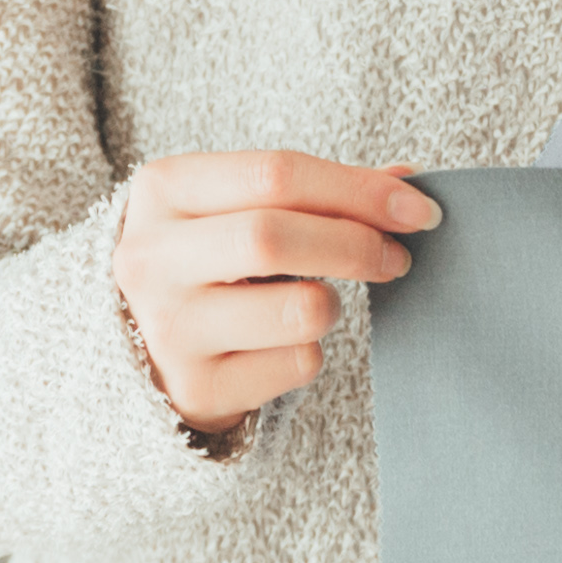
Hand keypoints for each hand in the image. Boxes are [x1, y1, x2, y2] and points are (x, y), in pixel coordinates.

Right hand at [115, 150, 442, 440]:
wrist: (143, 345)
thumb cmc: (212, 260)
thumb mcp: (240, 208)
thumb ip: (320, 190)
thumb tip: (409, 181)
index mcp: (163, 191)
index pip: (274, 174)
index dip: (358, 188)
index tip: (418, 209)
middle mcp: (151, 258)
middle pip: (272, 236)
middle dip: (355, 244)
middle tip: (396, 257)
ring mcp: (167, 328)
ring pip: (298, 309)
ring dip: (331, 304)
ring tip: (314, 303)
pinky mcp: (197, 388)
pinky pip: (297, 364)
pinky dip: (310, 352)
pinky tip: (279, 344)